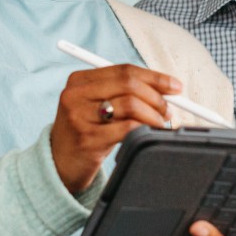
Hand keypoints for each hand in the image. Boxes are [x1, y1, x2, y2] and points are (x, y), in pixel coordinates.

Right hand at [51, 65, 179, 192]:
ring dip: (153, 115)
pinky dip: (143, 129)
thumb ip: (124, 93)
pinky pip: (127, 128)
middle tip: (168, 110)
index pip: (124, 70)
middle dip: (156, 97)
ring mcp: (79, 116)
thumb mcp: (98, 106)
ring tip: (158, 124)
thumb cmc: (88, 132)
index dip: (154, 77)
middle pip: (128, 84)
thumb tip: (166, 88)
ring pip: (131, 104)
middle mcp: (75, 94)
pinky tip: (146, 134)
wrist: (60, 164)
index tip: (175, 87)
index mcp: (79, 80)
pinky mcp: (88, 138)